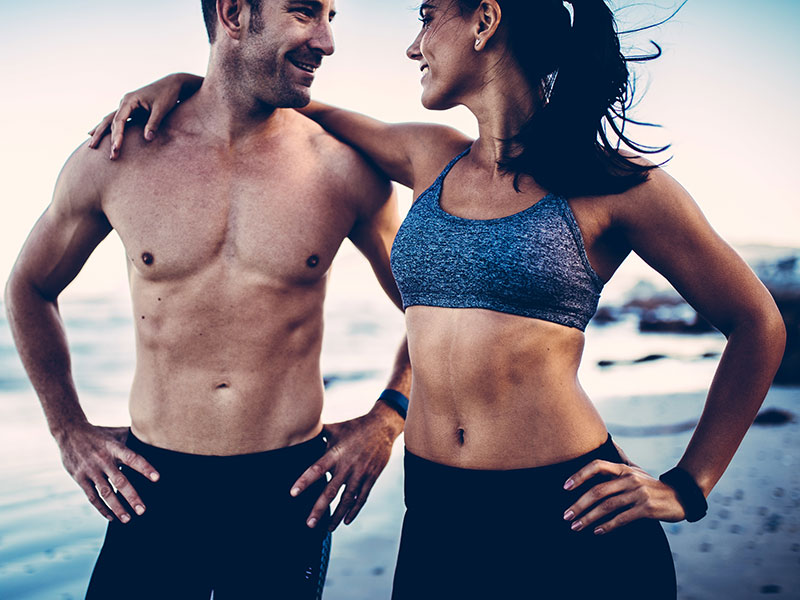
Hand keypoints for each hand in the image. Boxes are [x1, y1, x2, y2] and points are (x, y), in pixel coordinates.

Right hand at [57, 424, 159, 522]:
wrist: (69, 432)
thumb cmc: (99, 433)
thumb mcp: (115, 433)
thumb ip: (133, 438)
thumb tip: (155, 439)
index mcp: (114, 447)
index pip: (132, 458)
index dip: (145, 468)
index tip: (157, 478)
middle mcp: (103, 460)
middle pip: (119, 480)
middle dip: (132, 496)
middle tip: (142, 510)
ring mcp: (90, 470)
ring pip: (105, 492)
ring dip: (117, 507)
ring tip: (128, 519)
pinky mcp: (80, 478)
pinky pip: (92, 496)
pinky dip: (102, 508)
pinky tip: (111, 517)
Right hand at [87, 73, 199, 159]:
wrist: (172, 84)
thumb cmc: (167, 95)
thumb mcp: (162, 109)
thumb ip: (154, 123)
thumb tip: (148, 139)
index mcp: (130, 101)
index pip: (119, 121)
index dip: (117, 136)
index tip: (116, 148)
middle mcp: (125, 102)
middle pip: (110, 122)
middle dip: (106, 138)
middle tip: (108, 155)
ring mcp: (126, 106)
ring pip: (110, 121)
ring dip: (102, 133)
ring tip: (91, 145)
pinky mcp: (131, 109)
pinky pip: (116, 120)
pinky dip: (108, 128)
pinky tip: (97, 133)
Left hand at [290, 406, 401, 530]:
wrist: (382, 426)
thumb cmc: (354, 426)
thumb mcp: (335, 428)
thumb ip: (318, 435)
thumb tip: (299, 433)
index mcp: (336, 453)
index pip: (317, 469)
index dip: (305, 481)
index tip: (293, 493)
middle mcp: (347, 466)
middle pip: (331, 491)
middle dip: (320, 508)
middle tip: (309, 524)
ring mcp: (360, 473)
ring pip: (347, 499)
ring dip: (337, 516)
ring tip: (327, 529)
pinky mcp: (371, 478)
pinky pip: (361, 498)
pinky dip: (354, 511)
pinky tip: (346, 521)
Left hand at [562, 460, 685, 534]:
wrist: (681, 496)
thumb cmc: (651, 487)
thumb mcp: (634, 475)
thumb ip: (615, 475)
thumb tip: (590, 479)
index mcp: (623, 468)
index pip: (597, 466)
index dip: (579, 475)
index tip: (565, 487)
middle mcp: (629, 478)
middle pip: (598, 491)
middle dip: (579, 504)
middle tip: (566, 515)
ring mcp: (638, 493)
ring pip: (607, 506)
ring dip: (589, 518)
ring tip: (577, 526)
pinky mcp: (647, 508)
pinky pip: (622, 518)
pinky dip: (608, 526)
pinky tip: (597, 531)